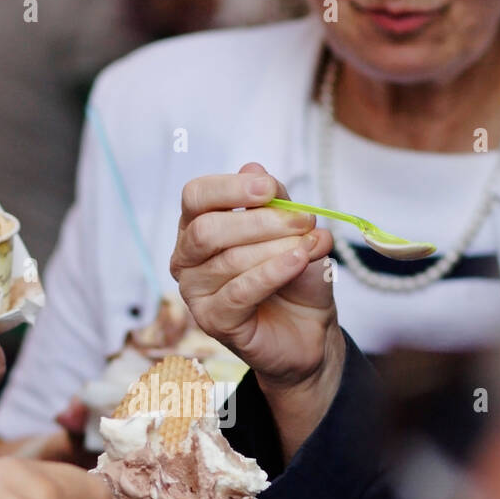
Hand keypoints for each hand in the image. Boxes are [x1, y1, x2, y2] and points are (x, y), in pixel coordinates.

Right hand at [171, 163, 340, 390]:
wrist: (309, 329)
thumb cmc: (294, 276)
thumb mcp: (292, 230)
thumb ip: (275, 201)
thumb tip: (254, 169)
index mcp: (197, 226)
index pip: (196, 196)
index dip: (230, 188)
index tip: (268, 188)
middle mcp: (187, 258)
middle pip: (207, 229)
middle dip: (261, 221)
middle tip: (304, 220)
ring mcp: (195, 292)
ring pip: (228, 260)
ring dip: (277, 248)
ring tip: (312, 245)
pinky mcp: (212, 321)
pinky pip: (240, 291)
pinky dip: (273, 273)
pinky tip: (298, 262)